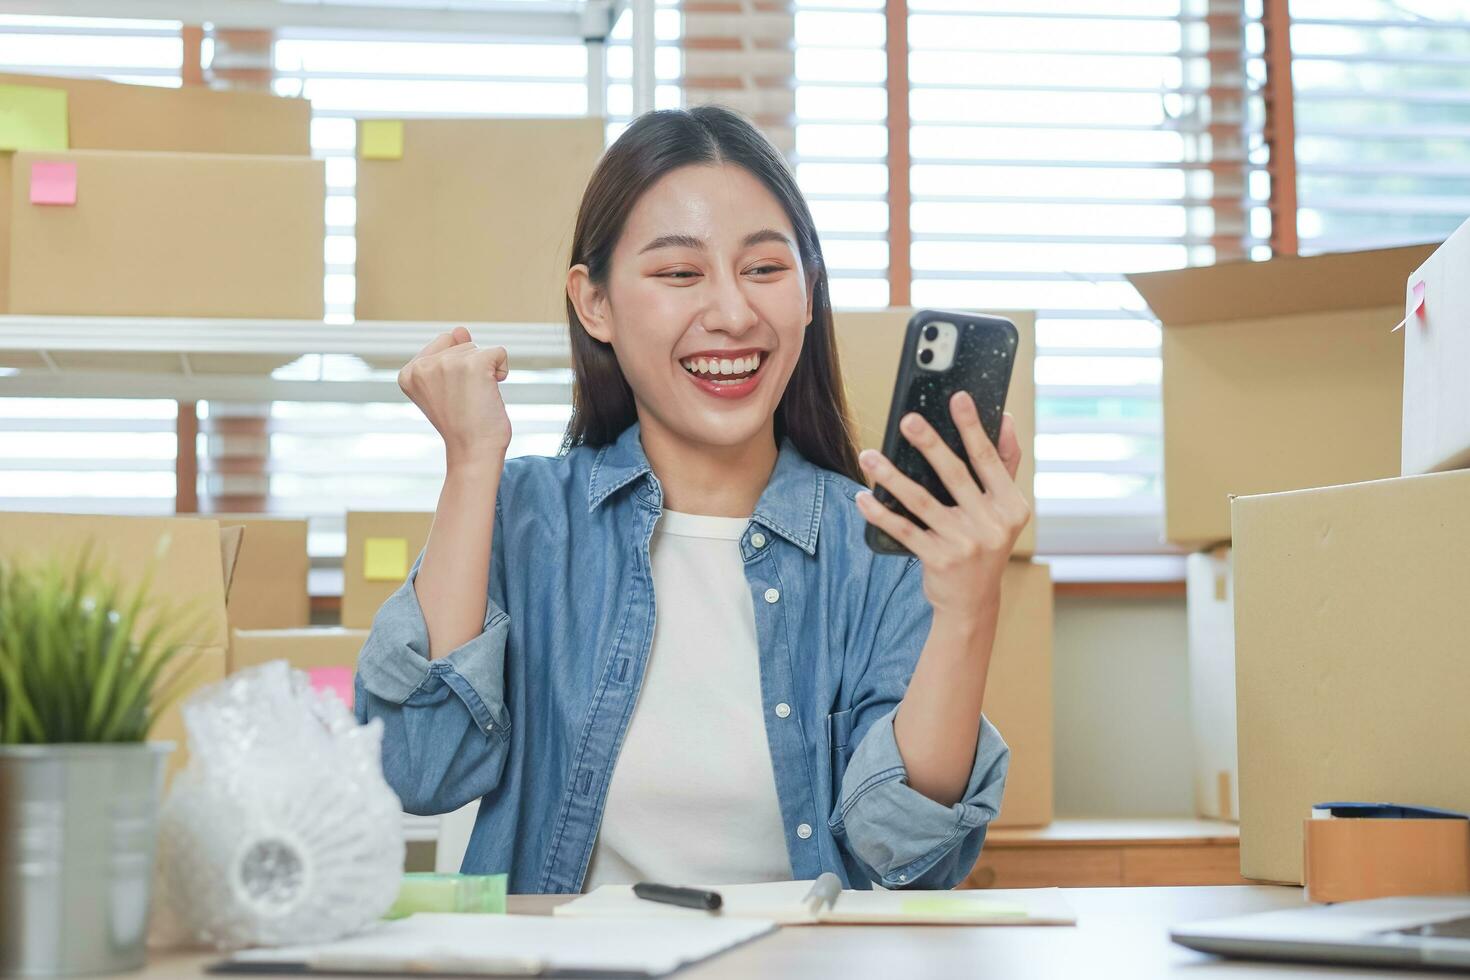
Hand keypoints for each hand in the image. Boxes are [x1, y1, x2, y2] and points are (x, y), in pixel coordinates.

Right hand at [398, 326, 512, 468]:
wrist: (474, 451)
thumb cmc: (463, 424)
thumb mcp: (447, 387)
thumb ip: (449, 354)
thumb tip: (460, 329)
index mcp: (408, 373)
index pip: (443, 344)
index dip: (456, 369)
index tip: (452, 397)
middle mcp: (422, 366)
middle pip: (461, 345)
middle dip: (471, 369)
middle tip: (465, 401)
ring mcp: (447, 363)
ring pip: (479, 349)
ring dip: (485, 372)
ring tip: (475, 399)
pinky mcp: (473, 364)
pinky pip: (499, 353)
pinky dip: (502, 371)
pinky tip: (490, 393)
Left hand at [854, 392, 1029, 620]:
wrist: (972, 601)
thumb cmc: (985, 544)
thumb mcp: (1003, 509)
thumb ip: (1005, 465)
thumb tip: (1006, 418)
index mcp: (1011, 506)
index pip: (989, 459)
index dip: (973, 427)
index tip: (958, 398)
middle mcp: (992, 525)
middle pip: (955, 475)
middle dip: (929, 444)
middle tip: (907, 419)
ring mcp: (964, 544)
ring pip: (922, 501)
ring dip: (891, 476)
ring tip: (869, 456)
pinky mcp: (938, 559)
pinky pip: (903, 530)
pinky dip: (881, 513)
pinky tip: (863, 497)